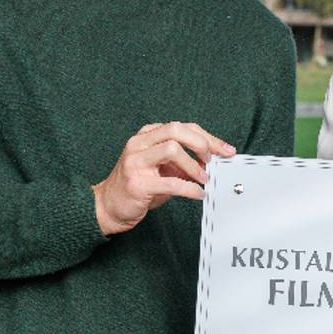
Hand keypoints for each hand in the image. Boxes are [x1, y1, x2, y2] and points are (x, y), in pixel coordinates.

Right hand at [92, 122, 234, 235]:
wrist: (107, 206)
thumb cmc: (137, 186)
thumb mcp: (162, 168)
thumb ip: (182, 160)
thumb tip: (210, 160)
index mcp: (146, 136)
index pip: (182, 127)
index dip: (207, 137)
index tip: (225, 150)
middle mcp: (139, 144)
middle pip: (176, 130)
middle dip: (200, 143)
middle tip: (211, 160)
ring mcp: (135, 162)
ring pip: (172, 149)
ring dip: (194, 166)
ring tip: (203, 178)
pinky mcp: (137, 183)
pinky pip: (170, 182)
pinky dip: (190, 188)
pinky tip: (197, 193)